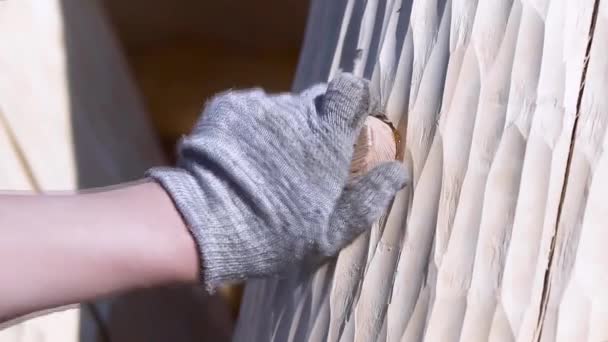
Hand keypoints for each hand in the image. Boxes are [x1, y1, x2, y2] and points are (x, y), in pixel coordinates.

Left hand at [147, 73, 407, 290]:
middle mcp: (295, 111)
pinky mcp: (227, 106)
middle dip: (316, 124)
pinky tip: (239, 157)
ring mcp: (259, 106)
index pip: (351, 90)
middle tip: (303, 161)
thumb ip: (370, 198)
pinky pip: (249, 110)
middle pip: (315, 102)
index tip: (349, 123)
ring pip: (281, 109)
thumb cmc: (276, 233)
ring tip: (264, 166)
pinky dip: (250, 128)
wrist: (206, 224)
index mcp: (327, 135)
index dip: (354, 102)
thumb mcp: (332, 230)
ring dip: (281, 129)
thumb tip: (398, 172)